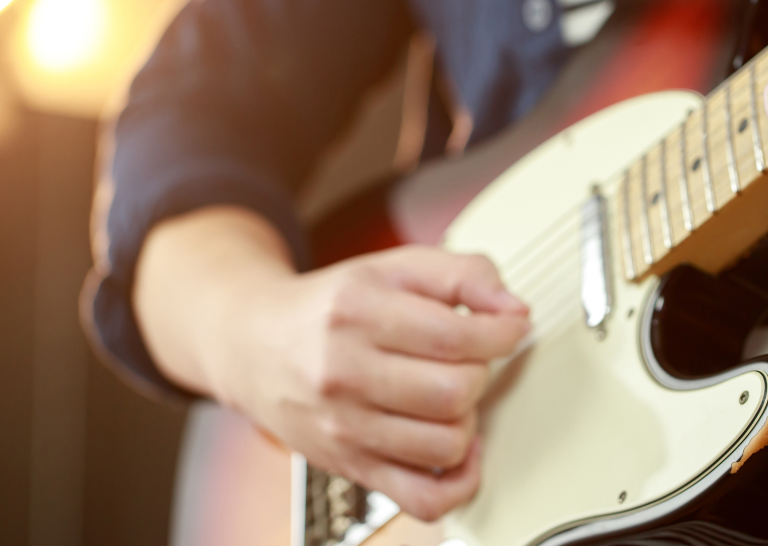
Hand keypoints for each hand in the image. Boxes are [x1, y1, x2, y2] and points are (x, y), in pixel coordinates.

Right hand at [206, 245, 529, 520]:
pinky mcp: (350, 468)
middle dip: (479, 372)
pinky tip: (455, 449)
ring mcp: (344, 428)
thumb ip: (462, 274)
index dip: (503, 333)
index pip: (456, 335)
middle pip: (454, 391)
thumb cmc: (329, 309)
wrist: (253, 346)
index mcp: (356, 312)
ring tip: (450, 397)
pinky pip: (424, 499)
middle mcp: (344, 372)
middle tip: (467, 360)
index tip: (509, 328)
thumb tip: (514, 310)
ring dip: (467, 420)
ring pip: (445, 444)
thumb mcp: (392, 268)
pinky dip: (459, 481)